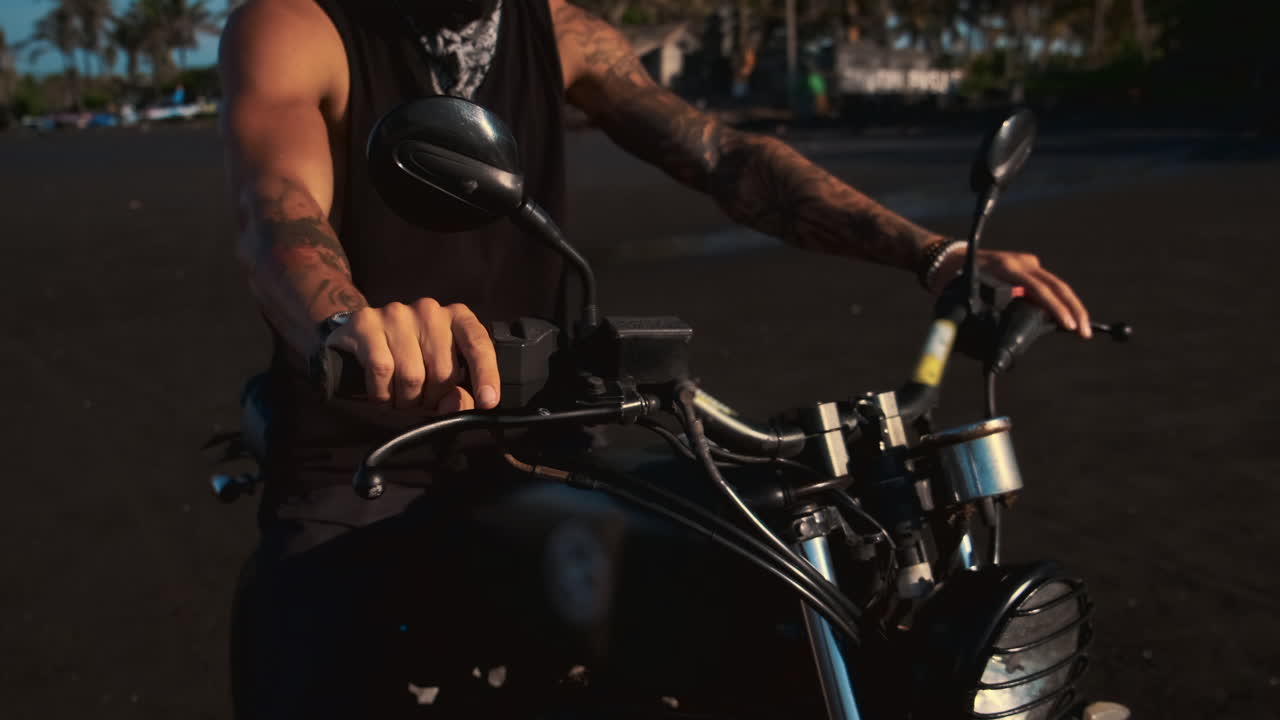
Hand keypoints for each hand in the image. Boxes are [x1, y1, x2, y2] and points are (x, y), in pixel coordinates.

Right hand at [324, 299, 500, 411]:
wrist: (358, 337)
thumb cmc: (409, 358)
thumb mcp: (440, 373)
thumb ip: (457, 392)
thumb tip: (457, 405)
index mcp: (457, 318)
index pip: (478, 344)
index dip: (486, 375)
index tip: (488, 402)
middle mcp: (429, 310)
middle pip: (443, 371)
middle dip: (433, 399)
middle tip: (422, 403)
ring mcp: (397, 313)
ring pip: (412, 376)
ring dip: (406, 401)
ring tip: (401, 399)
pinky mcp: (367, 322)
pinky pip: (382, 370)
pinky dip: (382, 394)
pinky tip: (382, 394)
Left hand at [931, 248, 1091, 338]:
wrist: (950, 259)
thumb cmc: (953, 281)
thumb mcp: (962, 296)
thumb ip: (978, 315)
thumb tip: (991, 345)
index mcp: (1005, 267)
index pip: (1038, 288)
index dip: (1055, 308)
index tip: (1067, 325)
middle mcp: (1019, 262)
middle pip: (1056, 286)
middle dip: (1073, 310)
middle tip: (1083, 333)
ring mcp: (1026, 262)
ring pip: (1056, 286)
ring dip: (1071, 308)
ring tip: (1082, 330)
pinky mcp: (1028, 267)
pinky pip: (1048, 286)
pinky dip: (1060, 303)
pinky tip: (1070, 320)